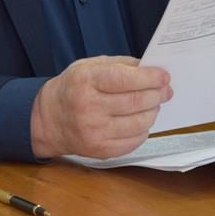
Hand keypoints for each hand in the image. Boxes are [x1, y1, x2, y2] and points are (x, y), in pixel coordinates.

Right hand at [30, 56, 171, 158]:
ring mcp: (94, 132)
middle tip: (166, 90)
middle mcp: (89, 107)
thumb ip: (121, 65)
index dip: (150, 78)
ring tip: (153, 104)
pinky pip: (135, 141)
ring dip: (153, 112)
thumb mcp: (90, 66)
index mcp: (86, 81)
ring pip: (140, 123)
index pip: (125, 79)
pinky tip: (139, 120)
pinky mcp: (101, 150)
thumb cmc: (73, 88)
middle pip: (136, 102)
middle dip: (158, 94)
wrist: (48, 119)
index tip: (164, 76)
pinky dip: (143, 129)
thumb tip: (152, 69)